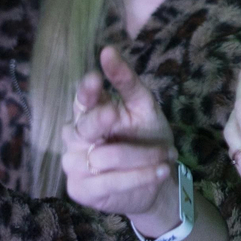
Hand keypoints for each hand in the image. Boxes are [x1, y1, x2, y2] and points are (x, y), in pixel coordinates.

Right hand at [60, 46, 180, 231]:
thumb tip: (107, 50)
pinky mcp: (80, 190)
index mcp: (89, 110)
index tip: (95, 80)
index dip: (86, 90)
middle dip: (102, 120)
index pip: (81, 98)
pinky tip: (159, 171)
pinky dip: (138, 177)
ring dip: (142, 156)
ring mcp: (73, 163)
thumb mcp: (144, 106)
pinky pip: (107, 182)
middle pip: (84, 127)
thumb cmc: (148, 136)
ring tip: (167, 155)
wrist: (158, 178)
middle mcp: (75, 136)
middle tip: (116, 114)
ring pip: (102, 158)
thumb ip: (126, 81)